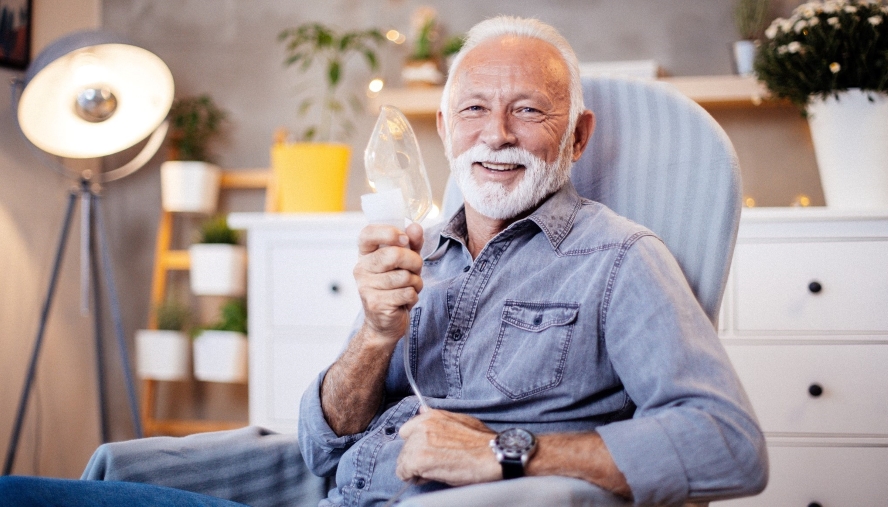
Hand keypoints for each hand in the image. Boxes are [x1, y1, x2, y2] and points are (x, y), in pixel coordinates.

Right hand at [354, 222, 423, 344]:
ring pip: (404, 276)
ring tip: (408, 288)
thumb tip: (415, 227)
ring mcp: (366, 287)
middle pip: (394, 254)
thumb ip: (411, 243)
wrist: (385, 323)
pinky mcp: (376, 303)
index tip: (404, 239)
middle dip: (414, 262)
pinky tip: (405, 300)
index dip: (388, 232)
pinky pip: (407, 292)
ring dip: (415, 282)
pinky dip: (413, 296)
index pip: (368, 233)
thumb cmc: (395, 288)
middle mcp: (361, 269)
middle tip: (415, 269)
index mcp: (365, 254)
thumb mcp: (405, 262)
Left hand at [396, 409, 499, 485]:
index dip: (415, 443)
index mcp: (431, 416)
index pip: (406, 430)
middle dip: (415, 457)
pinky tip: (428, 476)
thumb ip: (438, 418)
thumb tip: (422, 411)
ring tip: (433, 470)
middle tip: (433, 464)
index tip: (425, 451)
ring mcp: (419, 442)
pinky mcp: (419, 459)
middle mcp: (422, 426)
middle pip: (404, 447)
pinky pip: (403, 472)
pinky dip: (412, 477)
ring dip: (414, 468)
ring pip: (402, 460)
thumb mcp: (460, 420)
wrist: (491, 455)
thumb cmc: (481, 442)